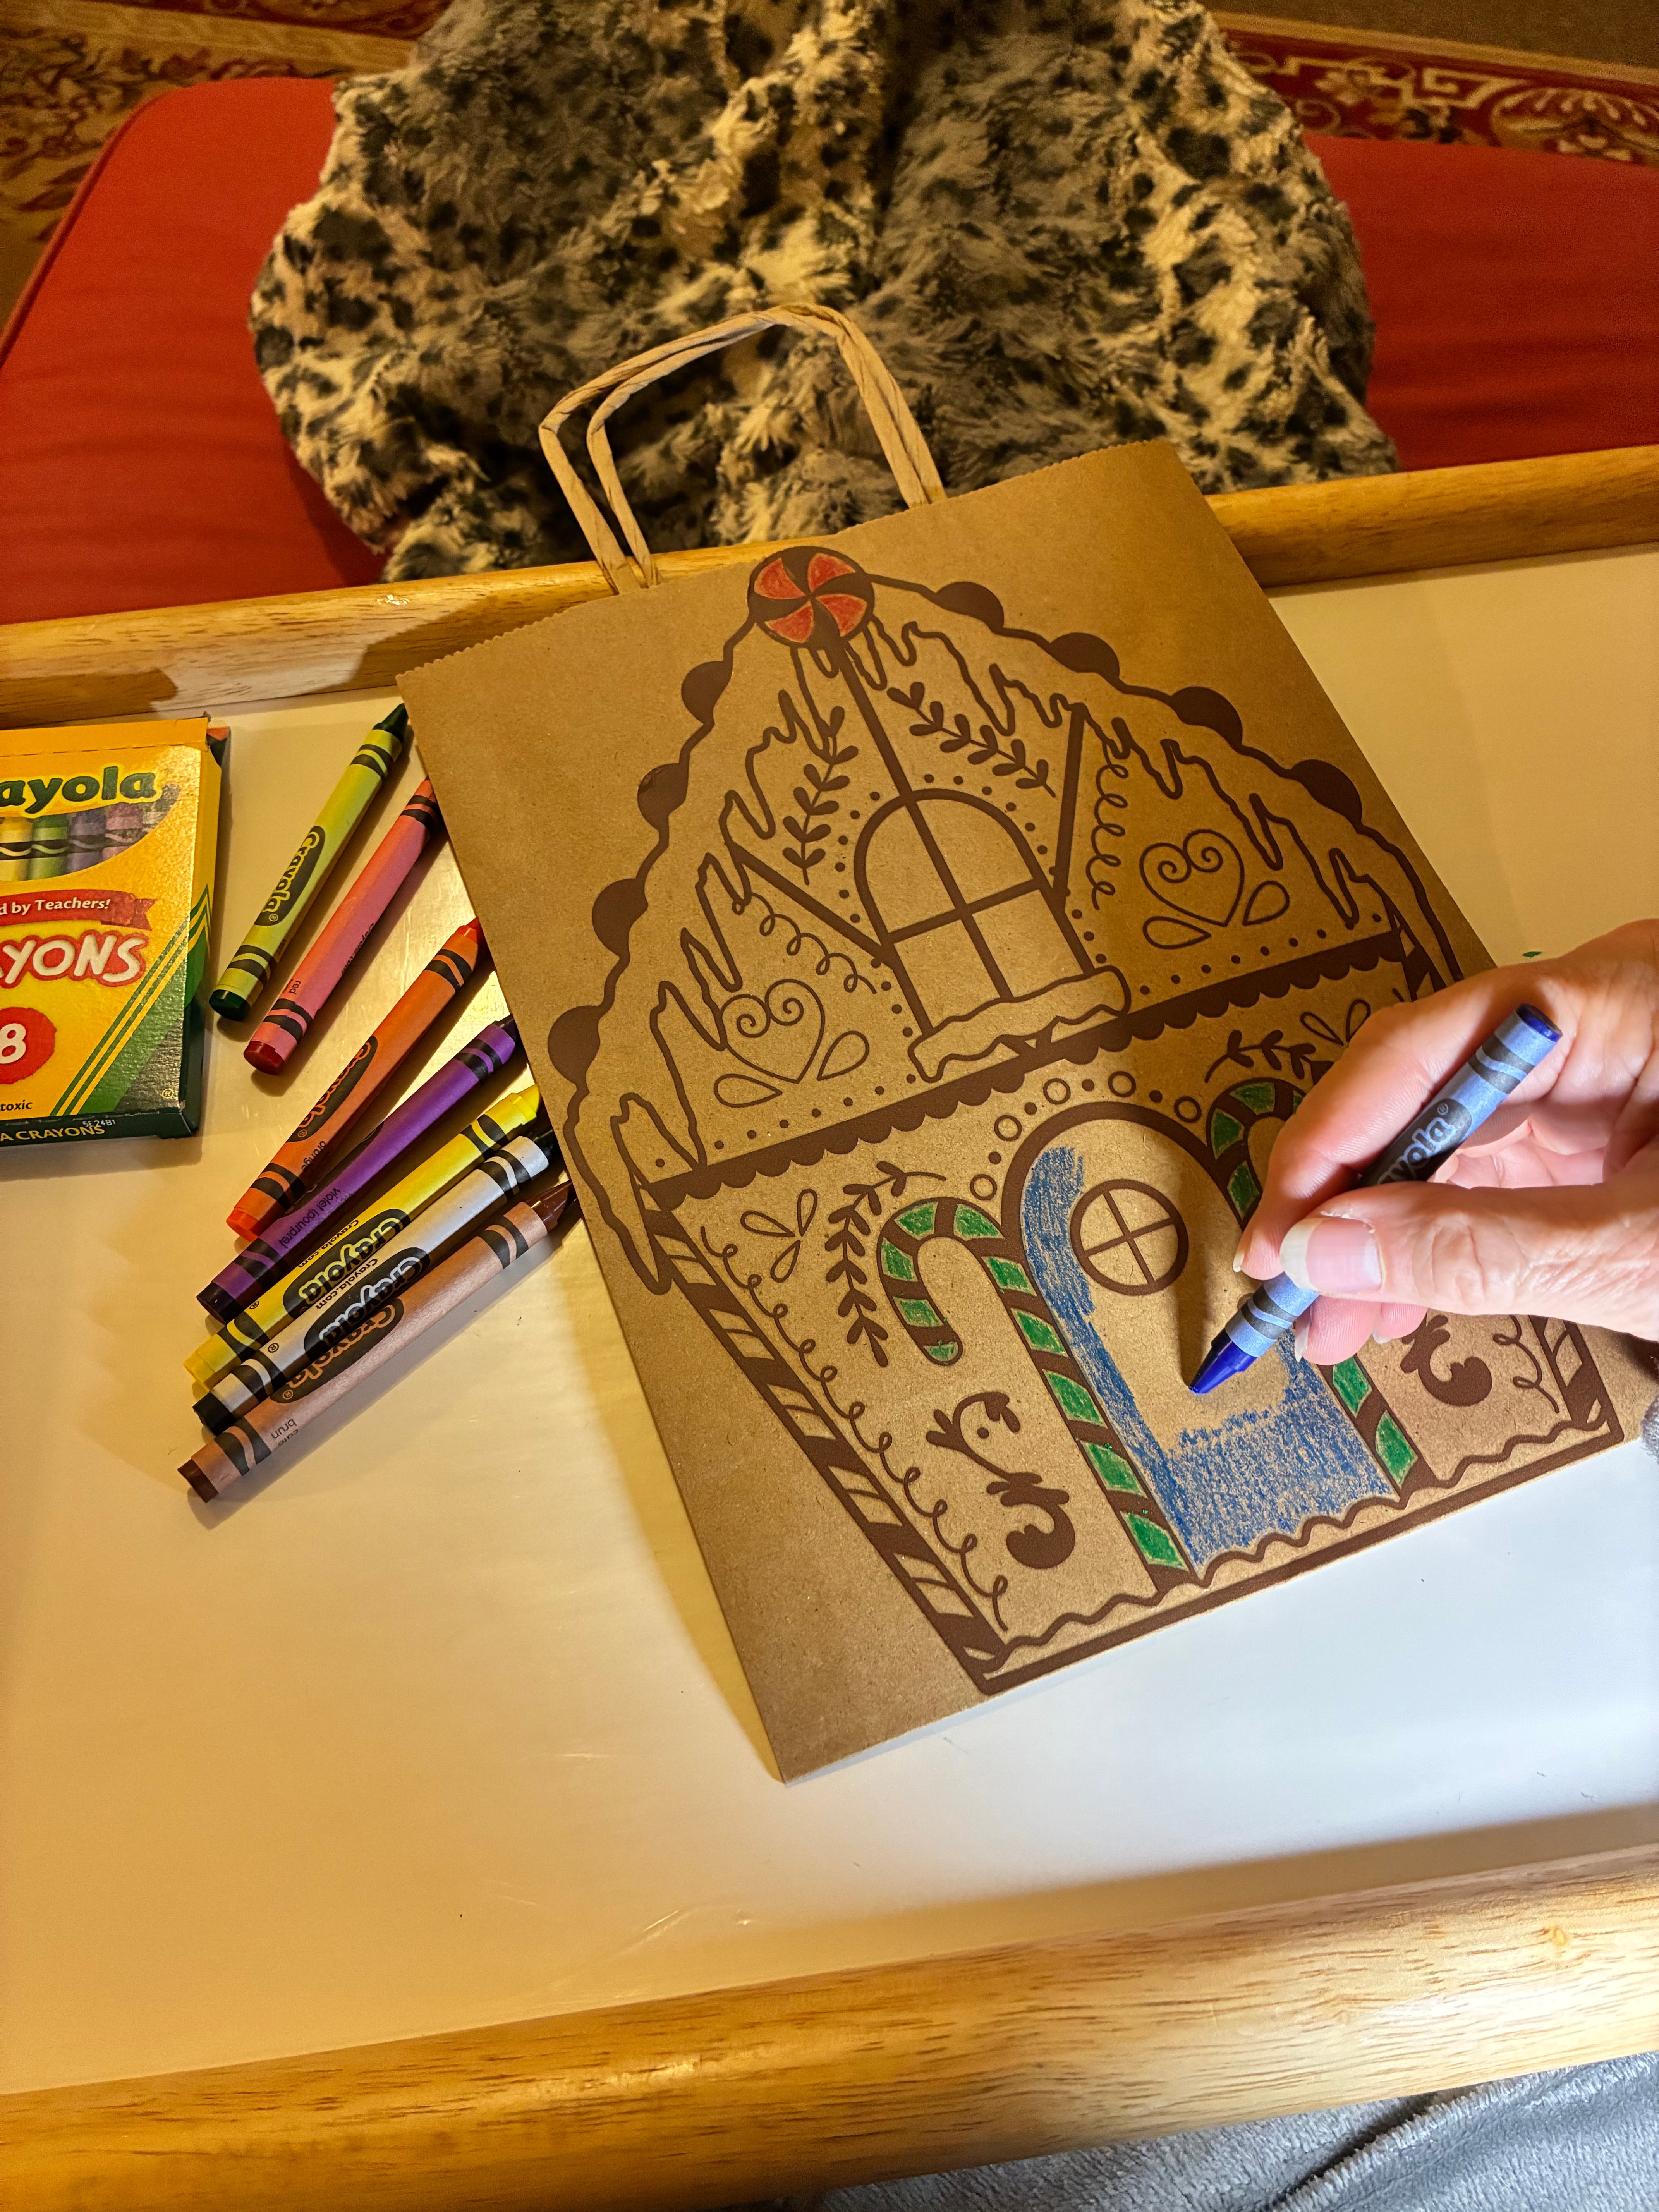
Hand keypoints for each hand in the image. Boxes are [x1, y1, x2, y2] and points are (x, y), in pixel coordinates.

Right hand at [1236, 921, 1658, 1364]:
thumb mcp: (1639, 1251)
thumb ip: (1475, 1250)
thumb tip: (1326, 1247)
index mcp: (1622, 1001)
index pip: (1430, 1046)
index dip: (1334, 1139)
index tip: (1280, 1230)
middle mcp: (1600, 1024)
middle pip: (1429, 1092)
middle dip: (1349, 1199)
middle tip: (1287, 1289)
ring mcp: (1604, 1083)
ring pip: (1453, 1145)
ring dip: (1384, 1233)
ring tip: (1329, 1320)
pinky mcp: (1608, 1141)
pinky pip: (1496, 1181)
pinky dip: (1441, 1241)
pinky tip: (1389, 1296)